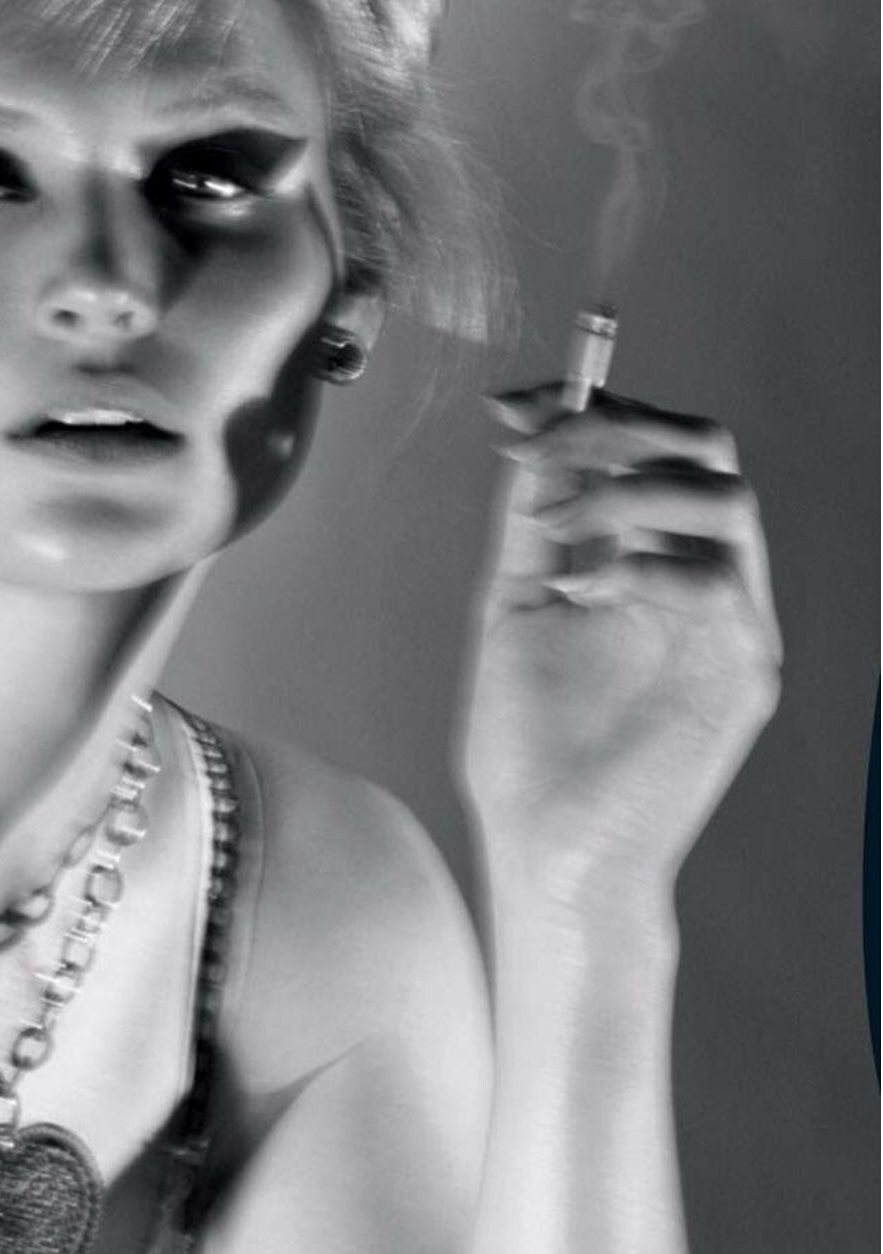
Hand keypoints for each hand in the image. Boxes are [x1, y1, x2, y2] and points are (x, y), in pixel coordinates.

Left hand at [457, 385, 781, 921]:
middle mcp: (704, 582)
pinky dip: (643, 563)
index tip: (513, 407)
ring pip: (724, 501)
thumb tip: (533, 426)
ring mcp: (731, 626)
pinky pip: (719, 584)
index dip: (592, 407)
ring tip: (556, 534)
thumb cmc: (532, 745)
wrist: (546, 846)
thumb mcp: (520, 600)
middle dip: (616, 430)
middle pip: (707, 451)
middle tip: (538, 452)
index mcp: (655, 559)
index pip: (658, 446)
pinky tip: (585, 590)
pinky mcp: (740, 675)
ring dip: (628, 491)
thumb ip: (535, 517)